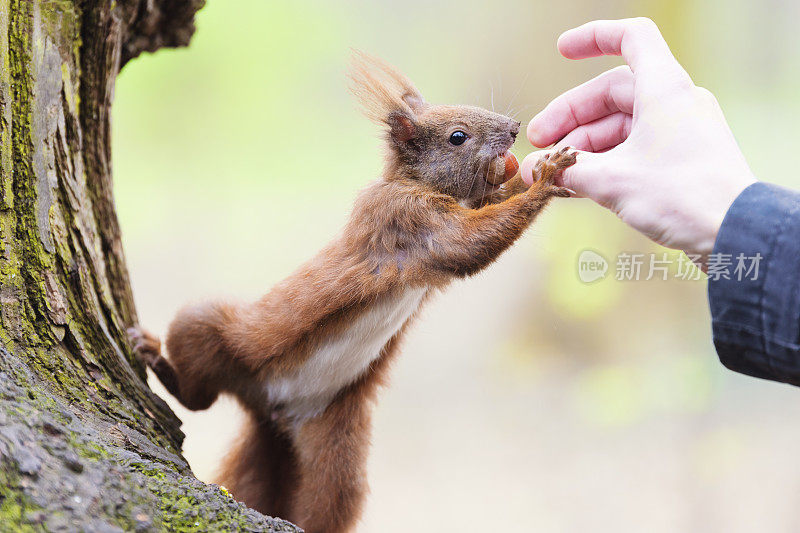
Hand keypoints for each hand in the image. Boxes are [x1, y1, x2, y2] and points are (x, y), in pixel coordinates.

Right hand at [520, 18, 755, 262]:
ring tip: (549, 173)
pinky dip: (602, 162)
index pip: (631, 38)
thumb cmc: (683, 196)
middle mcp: (673, 103)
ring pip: (618, 127)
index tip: (562, 51)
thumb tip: (533, 169)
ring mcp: (677, 132)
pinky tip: (574, 183)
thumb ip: (567, 170)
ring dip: (582, 147)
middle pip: (611, 94)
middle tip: (538, 146)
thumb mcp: (613, 181)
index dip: (594, 38)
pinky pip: (630, 150)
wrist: (734, 234)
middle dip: (570, 118)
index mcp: (664, 89)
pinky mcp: (679, 161)